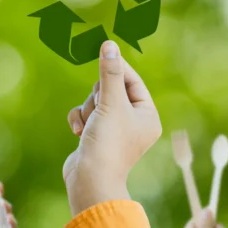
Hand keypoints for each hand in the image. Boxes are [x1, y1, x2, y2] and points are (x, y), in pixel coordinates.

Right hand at [64, 41, 161, 215]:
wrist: (89, 181)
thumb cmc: (107, 143)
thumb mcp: (110, 102)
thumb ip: (109, 73)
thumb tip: (109, 45)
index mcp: (148, 116)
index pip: (133, 80)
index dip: (117, 69)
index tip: (104, 54)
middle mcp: (134, 123)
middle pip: (111, 89)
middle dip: (99, 97)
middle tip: (100, 110)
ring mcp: (114, 131)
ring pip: (95, 101)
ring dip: (88, 110)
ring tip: (90, 128)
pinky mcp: (96, 136)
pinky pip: (85, 115)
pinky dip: (80, 120)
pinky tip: (79, 134)